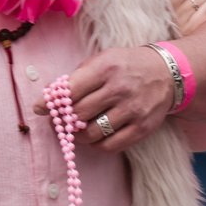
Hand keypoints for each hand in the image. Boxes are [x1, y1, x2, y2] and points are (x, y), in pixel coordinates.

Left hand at [36, 45, 173, 151]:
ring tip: (76, 130)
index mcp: (106, 67)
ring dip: (79, 135)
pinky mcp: (142, 128)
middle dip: (65, 120)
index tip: (39, 108)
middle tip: (59, 121)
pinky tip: (94, 137)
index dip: (51, 102)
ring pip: (93, 133)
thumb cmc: (126, 66)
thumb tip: (48, 98)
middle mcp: (119, 88)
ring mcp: (132, 110)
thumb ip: (78, 77)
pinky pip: (110, 145)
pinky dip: (96, 145)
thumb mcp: (103, 60)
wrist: (166, 73)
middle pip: (79, 114)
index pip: (71, 90)